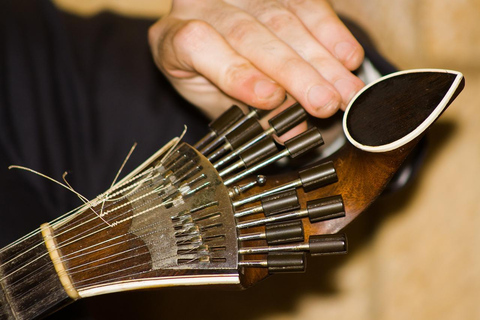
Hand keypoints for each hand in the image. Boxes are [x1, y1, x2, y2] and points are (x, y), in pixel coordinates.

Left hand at [148, 0, 364, 118]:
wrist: (220, 49)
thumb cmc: (213, 82)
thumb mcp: (223, 105)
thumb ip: (252, 115)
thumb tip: (290, 132)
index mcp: (173, 39)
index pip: (198, 44)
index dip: (236, 71)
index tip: (271, 98)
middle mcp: (201, 5)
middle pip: (248, 33)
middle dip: (294, 71)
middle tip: (326, 102)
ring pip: (283, 17)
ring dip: (322, 59)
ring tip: (347, 92)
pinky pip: (305, 3)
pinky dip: (331, 32)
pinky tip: (349, 57)